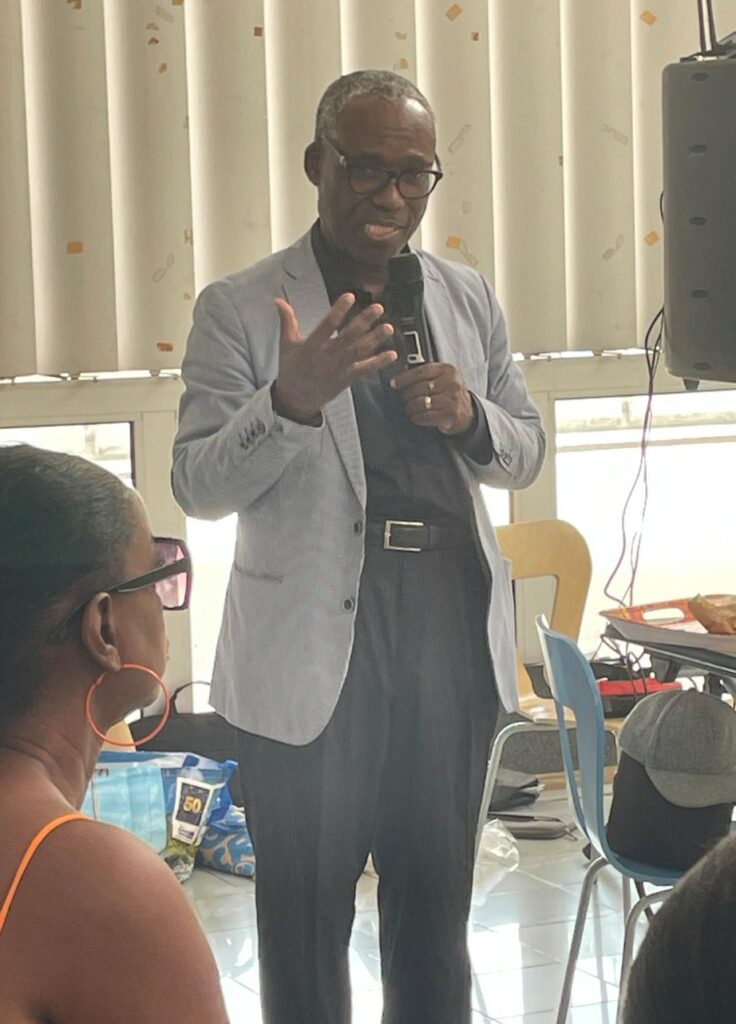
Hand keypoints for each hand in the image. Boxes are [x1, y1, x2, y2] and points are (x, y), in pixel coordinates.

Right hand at [273, 294, 396, 422]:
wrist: (295, 400)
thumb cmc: (291, 369)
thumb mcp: (286, 344)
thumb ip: (287, 321)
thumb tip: (278, 301)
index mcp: (311, 346)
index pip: (327, 325)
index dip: (339, 310)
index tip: (350, 296)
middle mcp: (326, 357)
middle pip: (348, 337)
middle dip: (364, 322)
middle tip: (378, 308)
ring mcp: (338, 369)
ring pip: (359, 352)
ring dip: (375, 339)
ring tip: (388, 327)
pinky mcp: (346, 379)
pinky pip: (364, 370)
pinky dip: (378, 363)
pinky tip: (392, 354)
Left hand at [389, 362, 474, 434]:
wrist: (467, 413)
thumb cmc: (449, 393)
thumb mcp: (443, 377)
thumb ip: (427, 374)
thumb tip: (402, 376)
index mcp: (448, 370)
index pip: (422, 371)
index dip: (405, 378)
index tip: (394, 383)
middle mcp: (452, 384)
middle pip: (420, 388)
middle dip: (406, 394)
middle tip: (402, 398)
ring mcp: (452, 400)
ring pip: (422, 403)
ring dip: (410, 407)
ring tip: (408, 408)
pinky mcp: (450, 415)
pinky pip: (426, 416)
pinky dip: (417, 417)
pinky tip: (415, 416)